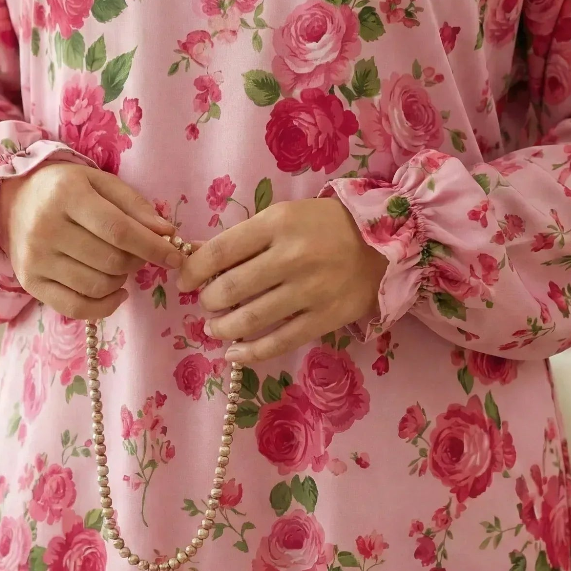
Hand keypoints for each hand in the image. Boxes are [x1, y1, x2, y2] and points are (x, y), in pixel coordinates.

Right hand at [0, 162, 182, 318]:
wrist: (13, 199)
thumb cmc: (65, 188)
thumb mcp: (100, 183)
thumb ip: (135, 206)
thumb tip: (167, 234)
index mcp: (67, 195)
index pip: (119, 231)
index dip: (153, 248)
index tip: (175, 257)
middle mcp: (46, 228)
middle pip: (111, 261)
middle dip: (137, 261)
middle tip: (139, 253)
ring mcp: (36, 259)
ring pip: (98, 286)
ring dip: (121, 281)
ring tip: (120, 265)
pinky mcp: (30, 283)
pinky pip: (76, 308)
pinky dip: (104, 306)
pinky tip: (116, 292)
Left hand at [177, 198, 387, 362]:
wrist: (385, 244)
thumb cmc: (325, 226)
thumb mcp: (283, 217)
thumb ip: (243, 239)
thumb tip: (196, 259)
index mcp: (277, 223)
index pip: (219, 251)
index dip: (193, 270)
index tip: (185, 281)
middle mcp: (293, 257)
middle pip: (231, 288)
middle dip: (209, 300)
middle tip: (208, 303)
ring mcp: (310, 291)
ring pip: (250, 318)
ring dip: (223, 327)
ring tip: (216, 327)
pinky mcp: (326, 318)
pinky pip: (279, 342)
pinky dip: (250, 352)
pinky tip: (234, 353)